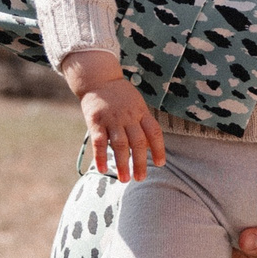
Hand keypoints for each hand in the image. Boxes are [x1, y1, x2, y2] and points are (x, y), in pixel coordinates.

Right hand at [63, 53, 165, 182]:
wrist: (98, 78)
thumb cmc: (120, 95)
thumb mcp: (137, 104)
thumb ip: (143, 123)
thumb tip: (152, 146)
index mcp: (141, 112)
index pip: (154, 132)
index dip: (159, 148)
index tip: (160, 163)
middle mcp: (128, 116)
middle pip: (138, 142)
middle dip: (140, 162)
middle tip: (140, 178)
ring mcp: (112, 119)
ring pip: (120, 144)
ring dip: (123, 163)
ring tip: (125, 179)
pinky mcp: (96, 121)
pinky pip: (99, 142)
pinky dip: (101, 156)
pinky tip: (103, 169)